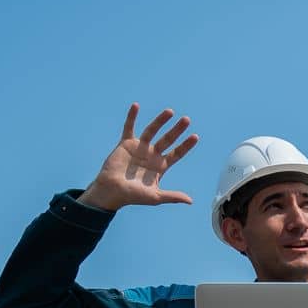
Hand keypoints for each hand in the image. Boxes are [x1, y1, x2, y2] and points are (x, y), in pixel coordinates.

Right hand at [77, 104, 199, 210]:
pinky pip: (129, 128)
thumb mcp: (155, 196)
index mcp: (160, 166)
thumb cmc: (133, 196)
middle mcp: (152, 155)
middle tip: (187, 120)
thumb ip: (172, 196)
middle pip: (167, 139)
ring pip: (152, 131)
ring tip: (170, 111)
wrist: (112, 191)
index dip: (185, 145)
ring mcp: (139, 148)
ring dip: (160, 121)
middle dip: (177, 130)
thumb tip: (190, 201)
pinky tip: (136, 105)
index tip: (195, 136)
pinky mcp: (126, 144)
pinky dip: (132, 117)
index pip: (176, 153)